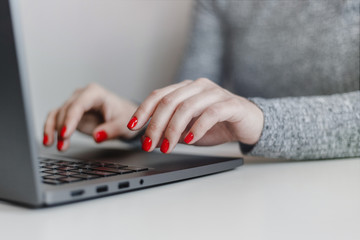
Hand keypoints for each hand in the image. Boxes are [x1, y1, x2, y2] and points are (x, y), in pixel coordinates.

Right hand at [43, 83, 138, 150]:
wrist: (125, 116)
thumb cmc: (125, 116)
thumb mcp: (123, 124)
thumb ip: (111, 130)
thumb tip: (96, 137)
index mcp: (95, 93)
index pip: (79, 104)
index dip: (70, 119)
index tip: (64, 134)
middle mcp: (83, 95)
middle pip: (66, 109)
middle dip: (62, 128)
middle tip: (61, 145)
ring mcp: (75, 104)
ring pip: (58, 113)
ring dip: (53, 129)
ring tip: (52, 144)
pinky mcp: (71, 113)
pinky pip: (56, 118)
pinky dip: (50, 128)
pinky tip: (48, 141)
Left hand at [127, 78, 263, 153]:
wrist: (249, 124)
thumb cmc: (217, 125)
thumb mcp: (188, 128)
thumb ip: (171, 129)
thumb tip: (148, 138)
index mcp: (186, 89)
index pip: (159, 95)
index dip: (143, 110)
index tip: (132, 127)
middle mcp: (198, 87)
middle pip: (169, 102)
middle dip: (155, 125)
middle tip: (149, 144)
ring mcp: (215, 93)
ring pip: (186, 107)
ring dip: (173, 130)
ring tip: (167, 147)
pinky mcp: (230, 104)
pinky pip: (210, 114)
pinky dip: (197, 128)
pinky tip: (190, 140)